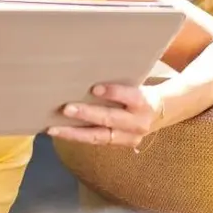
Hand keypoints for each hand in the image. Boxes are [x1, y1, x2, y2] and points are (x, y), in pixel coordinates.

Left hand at [47, 84, 162, 148]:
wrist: (159, 112)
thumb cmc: (138, 90)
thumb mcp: (136, 82)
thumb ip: (118, 80)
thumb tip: (86, 67)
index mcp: (144, 102)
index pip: (131, 97)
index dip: (113, 93)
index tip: (94, 89)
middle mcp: (138, 123)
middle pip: (111, 119)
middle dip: (87, 114)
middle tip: (66, 109)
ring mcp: (129, 137)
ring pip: (99, 136)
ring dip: (74, 133)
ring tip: (53, 128)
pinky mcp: (119, 145)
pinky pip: (95, 142)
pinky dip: (76, 137)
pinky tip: (59, 132)